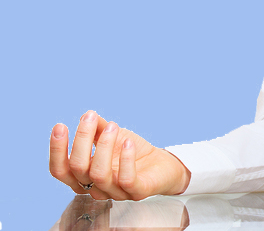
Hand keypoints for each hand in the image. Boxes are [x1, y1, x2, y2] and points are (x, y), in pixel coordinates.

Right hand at [50, 110, 190, 200]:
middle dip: (81, 139)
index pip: (60, 170)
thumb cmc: (132, 152)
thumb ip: (98, 129)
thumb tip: (87, 115)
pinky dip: (126, 159)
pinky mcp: (136, 192)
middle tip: (90, 117)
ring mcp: (115, 192)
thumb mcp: (113, 137)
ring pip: (99, 174)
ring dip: (104, 145)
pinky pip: (126, 179)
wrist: (162, 164)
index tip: (60, 126)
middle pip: (77, 168)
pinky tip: (128, 142)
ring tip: (113, 126)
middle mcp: (95, 188)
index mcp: (83, 177)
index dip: (57, 150)